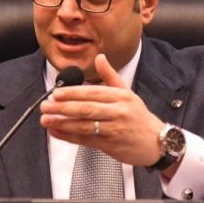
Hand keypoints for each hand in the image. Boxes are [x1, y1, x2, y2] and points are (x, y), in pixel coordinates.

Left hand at [40, 53, 163, 165]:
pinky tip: (56, 132)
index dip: (72, 93)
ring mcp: (115, 129)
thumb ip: (110, 76)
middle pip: (86, 109)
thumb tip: (99, 57)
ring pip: (85, 125)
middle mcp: (119, 112)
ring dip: (63, 123)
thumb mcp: (128, 93)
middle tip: (45, 106)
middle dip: (63, 107)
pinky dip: (70, 136)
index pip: (93, 92)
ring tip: (46, 120)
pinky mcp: (111, 145)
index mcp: (121, 96)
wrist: (158, 142)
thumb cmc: (139, 117)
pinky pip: (87, 140)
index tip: (55, 93)